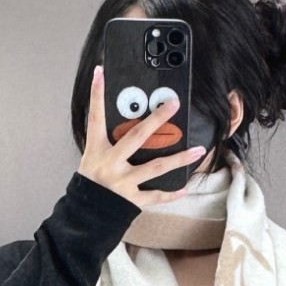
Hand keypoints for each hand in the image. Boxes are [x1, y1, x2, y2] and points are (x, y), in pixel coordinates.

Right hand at [77, 64, 206, 207]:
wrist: (87, 213)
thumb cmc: (91, 181)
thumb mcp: (93, 157)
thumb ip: (109, 141)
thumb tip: (132, 121)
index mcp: (97, 150)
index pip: (96, 117)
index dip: (96, 94)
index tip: (100, 72)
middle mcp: (110, 164)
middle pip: (137, 137)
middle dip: (157, 119)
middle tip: (174, 104)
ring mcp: (123, 183)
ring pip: (155, 167)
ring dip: (179, 159)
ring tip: (198, 150)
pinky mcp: (132, 200)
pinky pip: (155, 196)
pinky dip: (171, 194)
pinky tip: (185, 188)